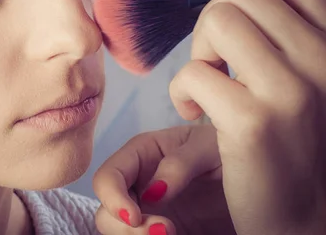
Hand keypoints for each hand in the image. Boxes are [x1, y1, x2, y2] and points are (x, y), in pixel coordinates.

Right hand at [93, 125, 235, 234]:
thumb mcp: (212, 148)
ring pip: (118, 232)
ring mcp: (150, 214)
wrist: (270, 191)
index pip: (108, 176)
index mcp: (143, 154)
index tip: (135, 216)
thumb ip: (180, 162)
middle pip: (105, 210)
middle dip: (125, 226)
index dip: (113, 196)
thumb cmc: (240, 155)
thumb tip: (152, 191)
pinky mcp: (161, 233)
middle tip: (165, 232)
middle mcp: (140, 185)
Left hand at [172, 0, 325, 234]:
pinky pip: (194, 72)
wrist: (303, 215)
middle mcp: (325, 56)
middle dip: (210, 23)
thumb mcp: (300, 71)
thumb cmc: (289, 138)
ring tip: (209, 87)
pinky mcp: (255, 122)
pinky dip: (181, 92)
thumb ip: (275, 27)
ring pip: (216, 21)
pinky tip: (198, 114)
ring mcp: (294, 88)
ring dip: (198, 54)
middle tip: (216, 63)